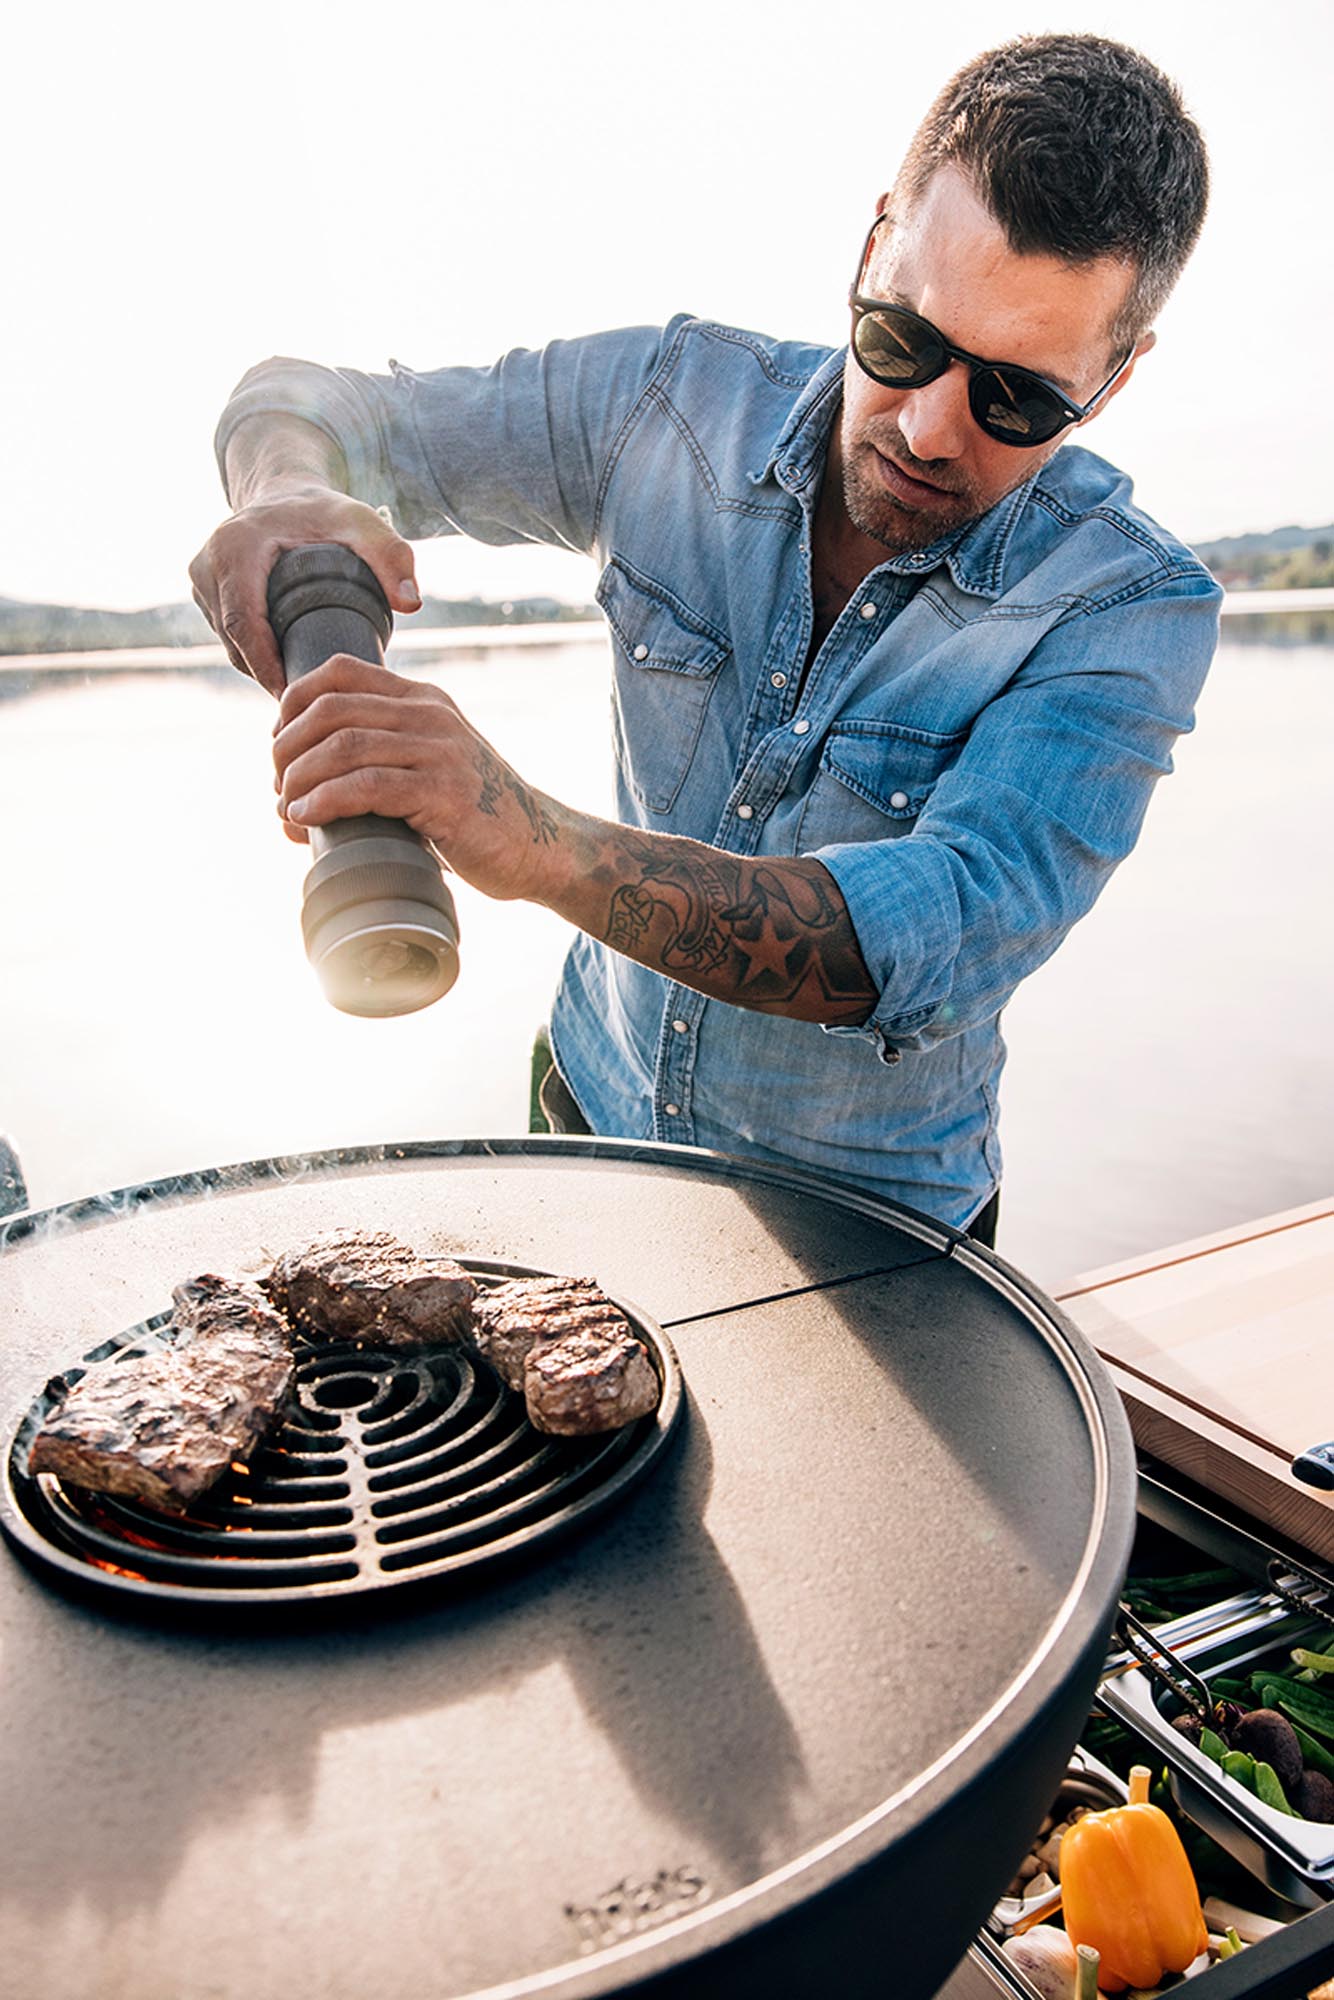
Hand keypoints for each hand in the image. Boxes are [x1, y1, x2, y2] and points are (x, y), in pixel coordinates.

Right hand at [189, 489, 421, 696]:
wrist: (286, 491)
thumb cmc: (325, 510)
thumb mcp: (362, 523)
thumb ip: (392, 555)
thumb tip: (411, 604)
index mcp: (235, 548)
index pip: (244, 624)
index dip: (266, 667)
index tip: (296, 697)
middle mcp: (207, 565)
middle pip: (234, 640)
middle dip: (268, 676)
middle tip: (307, 708)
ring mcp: (201, 580)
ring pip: (229, 643)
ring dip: (261, 671)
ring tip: (302, 696)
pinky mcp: (205, 592)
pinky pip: (228, 636)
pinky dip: (254, 657)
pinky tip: (286, 676)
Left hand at [272, 654, 568, 902]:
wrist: (538, 847)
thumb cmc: (473, 816)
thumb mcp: (429, 764)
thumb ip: (383, 753)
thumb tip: (301, 776)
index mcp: (423, 699)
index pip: (339, 672)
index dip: (292, 704)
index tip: (280, 746)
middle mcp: (431, 714)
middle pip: (330, 708)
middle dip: (286, 748)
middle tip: (277, 786)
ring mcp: (440, 751)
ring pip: (342, 746)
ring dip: (298, 779)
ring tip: (286, 809)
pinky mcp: (445, 793)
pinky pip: (368, 787)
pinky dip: (325, 801)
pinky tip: (307, 818)